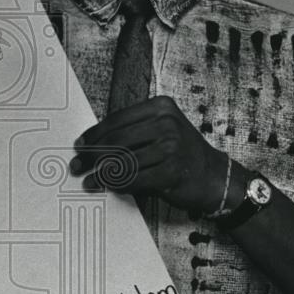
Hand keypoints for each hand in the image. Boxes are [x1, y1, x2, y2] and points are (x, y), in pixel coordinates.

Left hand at [70, 95, 229, 214]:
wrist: (215, 176)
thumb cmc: (182, 154)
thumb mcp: (161, 130)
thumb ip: (132, 131)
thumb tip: (92, 144)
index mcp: (161, 107)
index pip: (117, 119)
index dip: (94, 134)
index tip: (80, 145)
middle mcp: (167, 124)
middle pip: (116, 139)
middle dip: (92, 155)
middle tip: (78, 165)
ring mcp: (171, 147)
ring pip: (123, 161)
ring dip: (101, 173)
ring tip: (89, 180)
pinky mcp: (171, 172)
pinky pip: (134, 178)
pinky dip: (117, 184)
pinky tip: (107, 185)